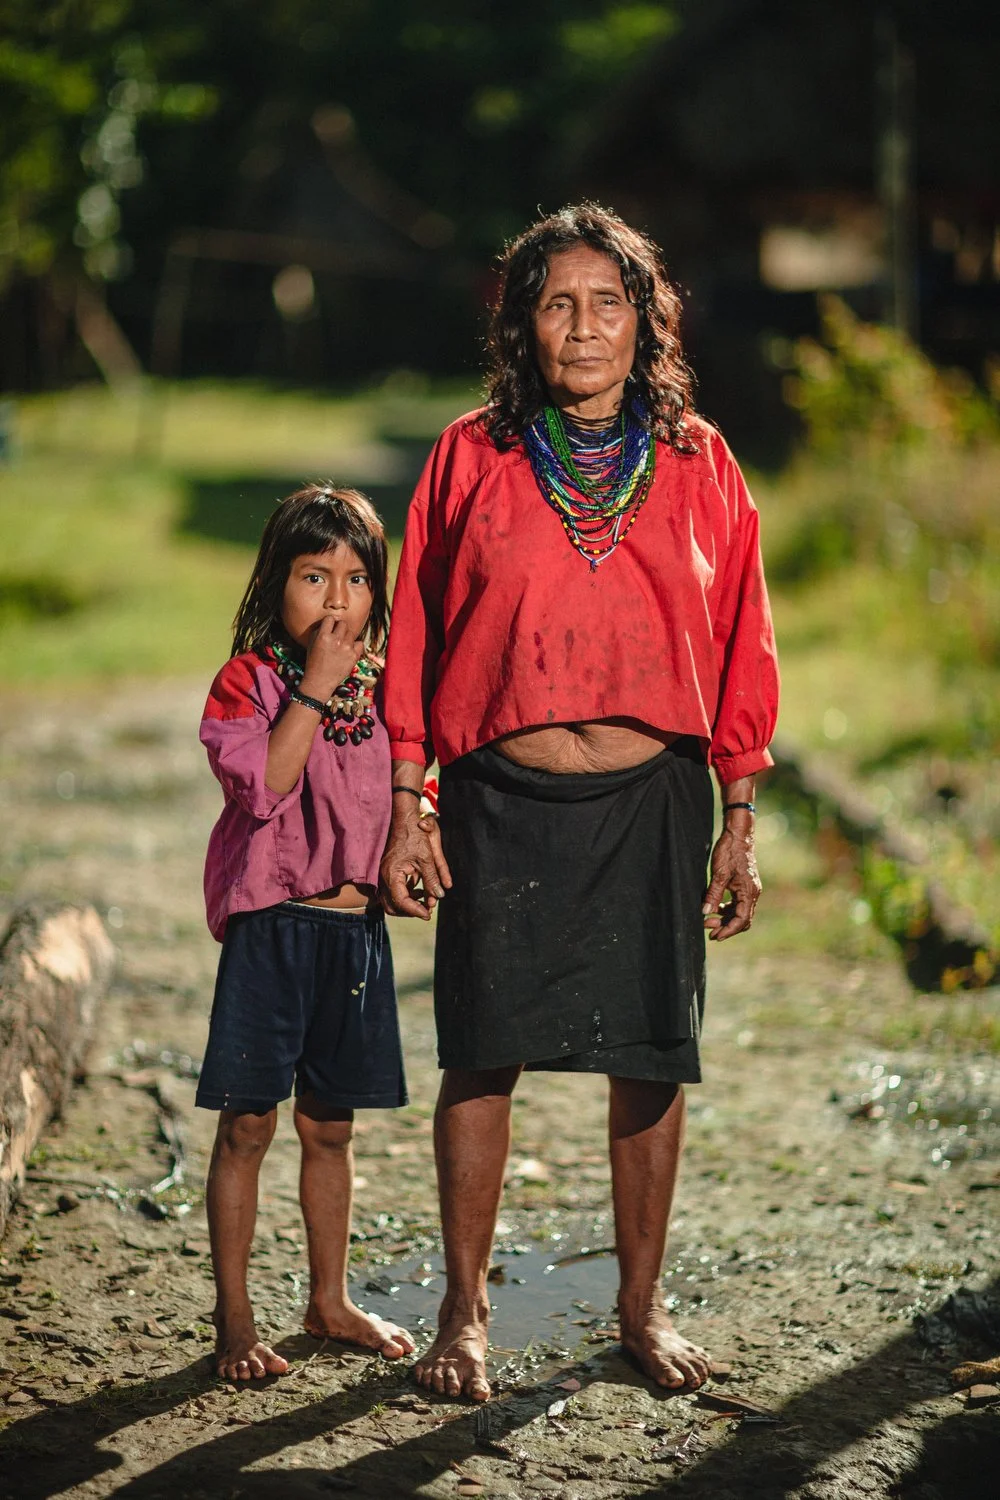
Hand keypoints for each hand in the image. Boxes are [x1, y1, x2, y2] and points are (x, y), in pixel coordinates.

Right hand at [299, 617, 362, 702]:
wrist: (320, 681)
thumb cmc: (314, 662)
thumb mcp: (311, 643)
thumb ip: (319, 630)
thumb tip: (329, 622)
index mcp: (323, 636)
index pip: (330, 618)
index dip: (330, 622)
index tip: (330, 627)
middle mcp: (336, 640)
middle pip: (343, 624)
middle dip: (339, 628)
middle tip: (336, 636)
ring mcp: (346, 648)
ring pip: (351, 633)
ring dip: (346, 637)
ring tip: (341, 645)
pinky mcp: (354, 656)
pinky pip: (359, 643)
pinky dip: (355, 646)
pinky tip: (349, 650)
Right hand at [380, 811, 451, 920]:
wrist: (404, 819)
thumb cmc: (414, 836)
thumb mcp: (426, 859)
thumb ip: (431, 879)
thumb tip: (438, 897)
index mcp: (391, 874)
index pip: (400, 901)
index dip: (415, 910)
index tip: (428, 914)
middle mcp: (384, 877)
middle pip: (392, 905)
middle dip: (409, 911)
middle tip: (426, 912)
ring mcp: (384, 875)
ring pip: (392, 900)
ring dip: (408, 903)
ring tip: (426, 901)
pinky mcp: (389, 871)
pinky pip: (395, 890)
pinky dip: (407, 894)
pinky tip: (421, 889)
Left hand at [702, 826, 760, 940]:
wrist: (738, 835)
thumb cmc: (729, 851)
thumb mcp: (719, 873)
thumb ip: (713, 894)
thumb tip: (706, 913)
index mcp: (748, 892)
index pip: (741, 919)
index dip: (728, 930)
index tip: (715, 936)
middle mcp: (752, 893)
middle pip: (742, 919)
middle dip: (726, 927)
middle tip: (709, 931)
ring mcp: (749, 890)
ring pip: (739, 912)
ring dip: (725, 919)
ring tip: (708, 921)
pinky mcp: (744, 886)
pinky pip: (737, 904)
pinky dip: (727, 909)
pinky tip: (715, 908)